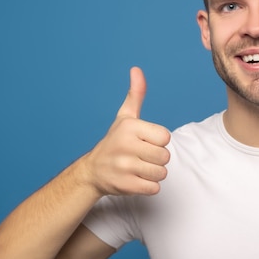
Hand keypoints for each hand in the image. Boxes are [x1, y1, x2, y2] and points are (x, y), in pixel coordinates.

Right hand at [83, 67, 170, 196]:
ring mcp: (125, 167)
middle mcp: (126, 146)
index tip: (143, 142)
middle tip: (140, 157)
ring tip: (138, 168)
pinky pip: (154, 188)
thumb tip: (136, 69)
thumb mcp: (124, 117)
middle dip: (157, 159)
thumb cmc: (114, 141)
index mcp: (130, 127)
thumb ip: (135, 94)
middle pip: (165, 156)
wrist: (92, 171)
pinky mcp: (126, 186)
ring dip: (153, 173)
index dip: (157, 141)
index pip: (165, 137)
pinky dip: (148, 186)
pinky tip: (135, 179)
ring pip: (161, 173)